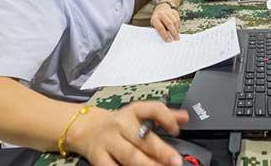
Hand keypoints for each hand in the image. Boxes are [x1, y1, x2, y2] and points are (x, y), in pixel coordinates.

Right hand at [69, 101, 188, 165]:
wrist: (85, 127)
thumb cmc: (118, 123)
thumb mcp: (139, 114)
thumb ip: (163, 116)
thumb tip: (185, 117)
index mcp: (133, 112)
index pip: (152, 110)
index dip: (166, 118)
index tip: (178, 129)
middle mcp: (120, 125)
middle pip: (142, 138)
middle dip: (160, 151)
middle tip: (176, 161)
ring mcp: (109, 142)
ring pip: (129, 156)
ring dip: (147, 165)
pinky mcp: (98, 158)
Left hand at [150, 3, 179, 40]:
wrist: (160, 9)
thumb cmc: (157, 21)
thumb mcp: (154, 25)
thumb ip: (159, 31)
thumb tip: (167, 38)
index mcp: (155, 19)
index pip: (160, 28)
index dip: (165, 35)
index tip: (168, 40)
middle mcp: (161, 14)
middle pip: (169, 24)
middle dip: (173, 32)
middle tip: (176, 39)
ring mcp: (168, 12)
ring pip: (175, 21)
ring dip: (176, 30)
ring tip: (177, 35)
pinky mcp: (174, 11)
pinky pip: (178, 19)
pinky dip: (178, 26)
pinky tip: (177, 30)